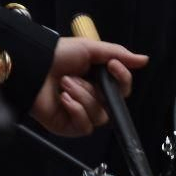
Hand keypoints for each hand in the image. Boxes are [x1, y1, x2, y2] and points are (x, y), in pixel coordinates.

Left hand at [30, 37, 147, 137]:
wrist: (31, 67)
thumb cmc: (56, 55)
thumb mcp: (90, 49)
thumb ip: (118, 54)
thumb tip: (144, 59)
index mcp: (99, 81)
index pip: (123, 89)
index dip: (122, 79)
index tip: (112, 65)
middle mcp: (92, 99)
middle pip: (113, 105)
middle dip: (94, 89)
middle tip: (75, 76)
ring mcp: (81, 114)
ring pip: (99, 116)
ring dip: (81, 97)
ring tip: (64, 84)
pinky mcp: (69, 127)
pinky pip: (85, 126)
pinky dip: (75, 110)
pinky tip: (63, 99)